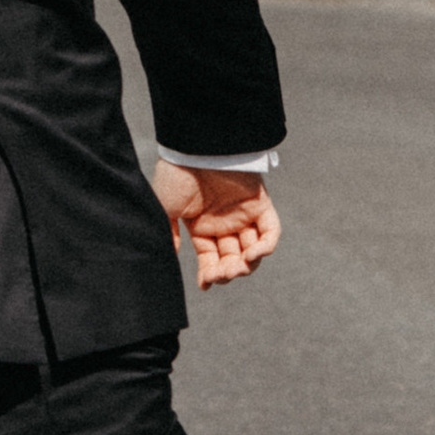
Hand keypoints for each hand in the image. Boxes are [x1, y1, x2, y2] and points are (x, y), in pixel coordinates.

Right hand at [152, 162, 280, 291]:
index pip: (210, 259)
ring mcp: (244, 215)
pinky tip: (253, 255)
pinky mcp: (260, 205)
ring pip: (252, 250)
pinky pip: (270, 231)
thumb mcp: (164, 209)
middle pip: (232, 258)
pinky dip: (266, 247)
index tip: (206, 285)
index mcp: (201, 226)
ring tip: (238, 267)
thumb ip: (168, 235)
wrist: (195, 148)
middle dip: (228, 272)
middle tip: (222, 275)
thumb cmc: (176, 175)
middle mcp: (224, 223)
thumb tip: (171, 258)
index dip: (210, 275)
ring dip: (247, 265)